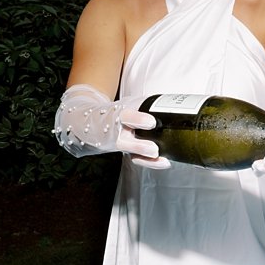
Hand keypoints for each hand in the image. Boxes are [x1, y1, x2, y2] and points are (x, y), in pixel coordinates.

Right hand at [54, 84, 168, 168]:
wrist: (89, 122)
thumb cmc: (117, 111)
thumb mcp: (130, 103)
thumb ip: (149, 104)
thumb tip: (175, 103)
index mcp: (117, 115)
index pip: (125, 117)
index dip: (137, 120)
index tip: (151, 123)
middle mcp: (116, 131)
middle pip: (125, 141)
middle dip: (139, 146)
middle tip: (154, 149)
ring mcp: (119, 143)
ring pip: (130, 153)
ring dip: (145, 158)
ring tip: (159, 157)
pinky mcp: (125, 151)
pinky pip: (137, 158)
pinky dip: (150, 162)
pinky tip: (164, 162)